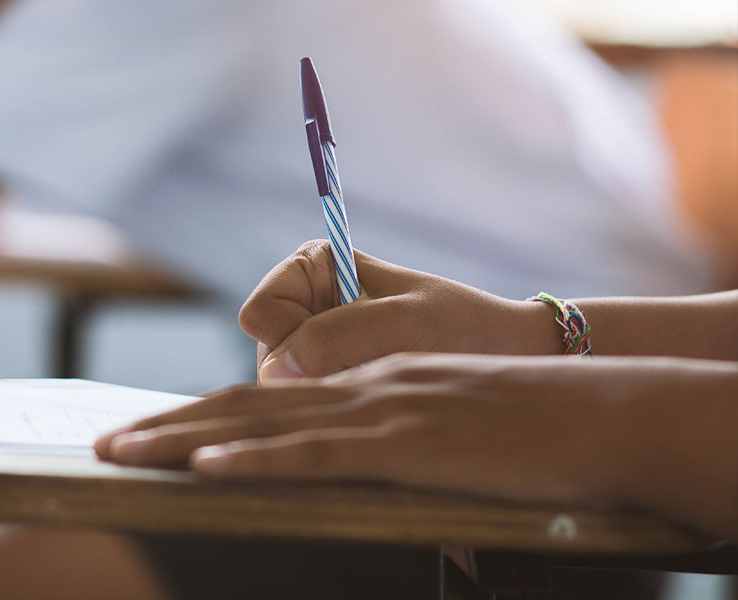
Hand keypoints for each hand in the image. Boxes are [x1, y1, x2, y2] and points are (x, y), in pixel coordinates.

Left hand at [95, 353, 737, 537]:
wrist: (601, 410)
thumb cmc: (533, 429)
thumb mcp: (448, 434)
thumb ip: (399, 453)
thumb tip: (364, 484)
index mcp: (365, 384)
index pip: (266, 399)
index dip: (202, 415)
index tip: (152, 434)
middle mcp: (357, 388)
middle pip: (243, 405)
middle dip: (167, 425)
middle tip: (103, 445)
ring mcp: (377, 411)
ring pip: (261, 423)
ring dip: (184, 439)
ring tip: (122, 453)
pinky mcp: (405, 443)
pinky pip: (316, 453)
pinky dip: (257, 460)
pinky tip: (208, 468)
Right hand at [240, 241, 561, 380]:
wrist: (504, 357)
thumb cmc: (460, 328)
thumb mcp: (402, 324)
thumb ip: (333, 338)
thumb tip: (274, 371)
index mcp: (311, 267)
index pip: (259, 313)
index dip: (288, 341)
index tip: (340, 347)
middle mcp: (303, 305)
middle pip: (266, 355)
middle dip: (309, 373)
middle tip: (369, 370)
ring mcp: (312, 346)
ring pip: (282, 387)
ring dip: (327, 393)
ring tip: (379, 383)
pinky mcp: (328, 380)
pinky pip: (307, 406)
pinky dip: (339, 407)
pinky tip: (377, 399)